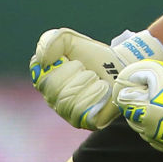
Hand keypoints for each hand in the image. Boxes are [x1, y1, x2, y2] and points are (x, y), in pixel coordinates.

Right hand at [29, 28, 162, 128]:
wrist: (122, 66)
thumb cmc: (95, 56)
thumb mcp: (69, 40)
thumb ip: (50, 41)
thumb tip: (42, 60)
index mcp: (45, 80)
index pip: (40, 77)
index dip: (60, 67)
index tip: (74, 61)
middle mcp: (53, 99)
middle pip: (53, 89)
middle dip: (76, 73)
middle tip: (88, 69)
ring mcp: (68, 114)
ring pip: (67, 100)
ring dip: (87, 82)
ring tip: (96, 78)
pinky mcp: (86, 122)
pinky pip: (81, 111)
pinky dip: (95, 94)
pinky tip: (102, 89)